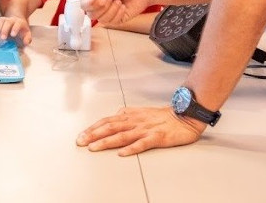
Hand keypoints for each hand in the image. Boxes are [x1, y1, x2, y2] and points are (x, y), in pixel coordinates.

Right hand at [0, 15, 32, 45]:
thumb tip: (26, 42)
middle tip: (3, 38)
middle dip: (5, 30)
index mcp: (20, 22)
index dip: (15, 28)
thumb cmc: (22, 30)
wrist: (17, 22)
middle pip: (7, 22)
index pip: (18, 23)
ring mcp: (5, 19)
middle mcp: (12, 19)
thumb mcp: (27, 34)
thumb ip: (27, 38)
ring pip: (0, 21)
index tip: (13, 35)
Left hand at [76, 106, 205, 155]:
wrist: (184, 116)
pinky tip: (122, 153)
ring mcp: (145, 129)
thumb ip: (126, 114)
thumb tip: (114, 116)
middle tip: (81, 142)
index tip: (81, 135)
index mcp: (130, 115)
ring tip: (94, 148)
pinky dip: (131, 148)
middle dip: (93, 135)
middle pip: (110, 127)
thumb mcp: (140, 112)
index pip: (107, 121)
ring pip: (122, 135)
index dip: (92, 128)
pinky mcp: (157, 137)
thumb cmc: (162, 116)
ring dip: (106, 141)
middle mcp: (135, 121)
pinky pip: (142, 143)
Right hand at [82, 0, 149, 26]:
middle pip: (91, 15)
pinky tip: (123, 7)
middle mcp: (99, 6)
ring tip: (119, 1)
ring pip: (102, 20)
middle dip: (104, 7)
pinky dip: (119, 13)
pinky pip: (113, 22)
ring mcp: (107, 14)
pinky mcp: (116, 20)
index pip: (84, 6)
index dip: (91, 5)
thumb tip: (86, 1)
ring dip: (113, 10)